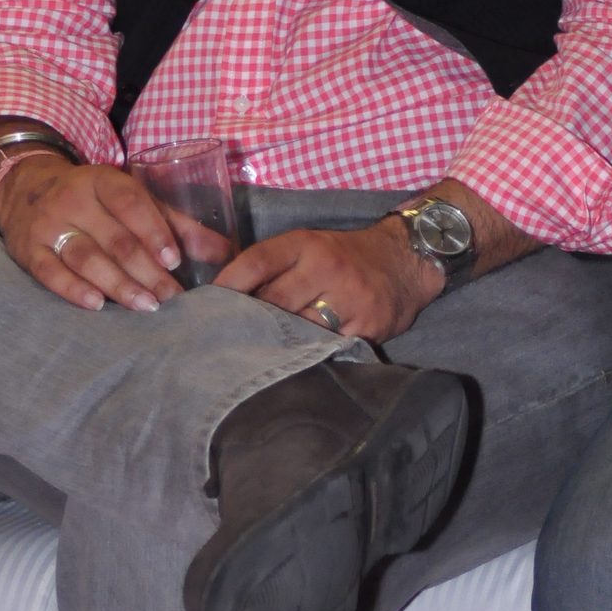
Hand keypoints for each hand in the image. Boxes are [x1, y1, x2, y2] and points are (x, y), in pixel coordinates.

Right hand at [0, 154, 184, 312]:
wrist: (25, 188)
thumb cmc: (93, 200)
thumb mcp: (130, 198)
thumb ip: (174, 224)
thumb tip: (223, 252)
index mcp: (102, 180)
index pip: (130, 203)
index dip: (154, 231)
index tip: (175, 260)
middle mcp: (73, 199)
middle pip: (114, 238)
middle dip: (145, 270)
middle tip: (170, 298)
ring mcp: (48, 225)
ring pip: (86, 258)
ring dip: (118, 284)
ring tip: (145, 306)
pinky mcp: (29, 250)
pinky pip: (50, 273)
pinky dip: (73, 290)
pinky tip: (97, 305)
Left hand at [215, 220, 443, 343]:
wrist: (406, 261)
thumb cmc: (345, 257)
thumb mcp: (309, 246)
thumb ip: (272, 266)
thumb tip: (224, 295)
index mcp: (306, 245)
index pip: (257, 262)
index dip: (228, 285)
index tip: (205, 306)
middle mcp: (327, 269)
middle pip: (274, 303)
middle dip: (249, 322)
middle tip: (223, 341)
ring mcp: (350, 299)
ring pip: (300, 331)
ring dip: (276, 346)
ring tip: (254, 357)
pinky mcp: (367, 327)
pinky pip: (328, 349)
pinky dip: (309, 358)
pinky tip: (294, 365)